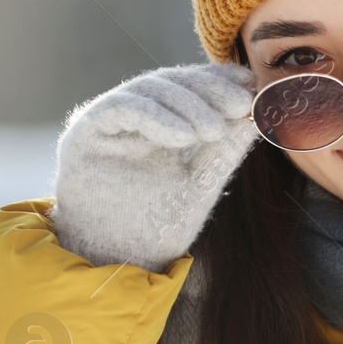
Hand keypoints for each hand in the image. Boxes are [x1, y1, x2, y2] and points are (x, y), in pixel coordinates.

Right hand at [49, 64, 259, 271]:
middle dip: (209, 88)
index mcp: (161, 125)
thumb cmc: (158, 226)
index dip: (220, 81)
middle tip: (240, 103)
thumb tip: (258, 114)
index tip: (251, 84)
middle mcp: (133, 118)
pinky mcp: (84, 132)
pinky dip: (156, 116)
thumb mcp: (202, 182)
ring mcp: (108, 123)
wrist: (119, 262)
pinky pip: (121, 108)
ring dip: (188, 104)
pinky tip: (184, 137)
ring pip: (149, 89)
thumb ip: (225, 149)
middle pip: (172, 82)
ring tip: (215, 131)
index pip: (191, 88)